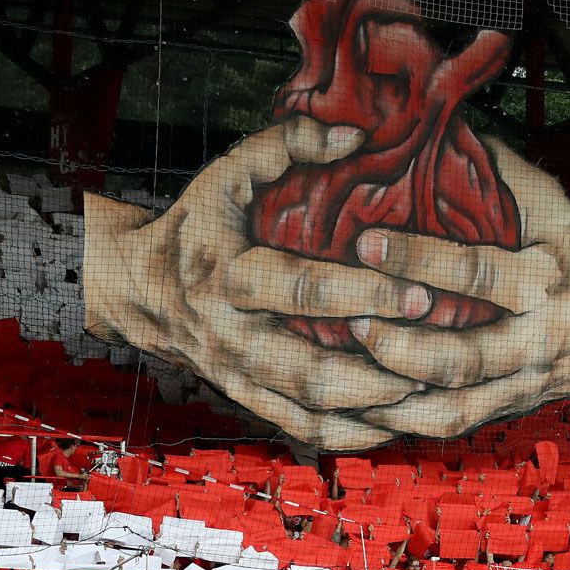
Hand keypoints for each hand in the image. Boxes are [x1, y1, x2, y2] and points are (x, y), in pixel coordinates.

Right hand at [82, 117, 439, 449]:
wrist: (131, 287)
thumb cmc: (194, 223)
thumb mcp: (227, 173)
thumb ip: (286, 144)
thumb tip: (353, 135)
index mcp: (228, 276)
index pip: (303, 290)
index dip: (365, 294)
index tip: (423, 293)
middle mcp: (232, 336)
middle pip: (309, 369)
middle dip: (376, 370)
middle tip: (437, 359)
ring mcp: (239, 376)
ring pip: (309, 411)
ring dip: (371, 412)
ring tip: (431, 398)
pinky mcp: (247, 398)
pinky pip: (301, 428)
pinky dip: (350, 434)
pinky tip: (397, 425)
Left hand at [338, 136, 569, 437]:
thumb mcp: (553, 206)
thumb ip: (497, 172)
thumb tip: (433, 126)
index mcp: (548, 281)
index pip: (480, 274)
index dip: (420, 260)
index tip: (366, 241)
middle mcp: (536, 340)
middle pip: (463, 357)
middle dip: (401, 344)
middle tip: (351, 319)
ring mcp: (519, 384)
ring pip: (450, 406)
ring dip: (392, 396)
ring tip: (340, 373)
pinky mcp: (503, 410)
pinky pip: (447, 427)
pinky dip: (399, 424)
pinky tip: (356, 409)